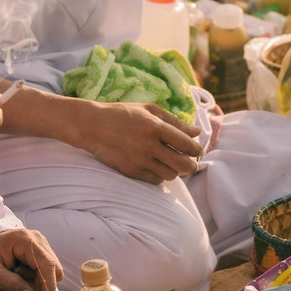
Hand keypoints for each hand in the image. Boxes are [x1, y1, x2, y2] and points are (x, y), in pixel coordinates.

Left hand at [0, 228, 61, 290]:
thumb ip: (9, 284)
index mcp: (25, 240)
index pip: (46, 264)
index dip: (49, 285)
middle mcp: (37, 239)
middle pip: (53, 268)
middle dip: (40, 283)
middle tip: (18, 286)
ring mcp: (40, 244)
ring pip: (51, 270)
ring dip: (37, 281)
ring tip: (16, 277)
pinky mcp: (39, 251)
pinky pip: (46, 270)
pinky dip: (35, 278)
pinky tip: (20, 275)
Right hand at [78, 101, 201, 183]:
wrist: (92, 126)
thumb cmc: (123, 114)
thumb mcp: (149, 109)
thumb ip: (174, 121)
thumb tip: (196, 132)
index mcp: (155, 126)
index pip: (186, 144)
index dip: (196, 149)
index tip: (197, 150)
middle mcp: (148, 145)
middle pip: (182, 165)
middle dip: (192, 166)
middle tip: (191, 163)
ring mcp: (139, 160)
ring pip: (170, 175)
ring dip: (174, 170)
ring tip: (170, 163)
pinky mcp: (130, 171)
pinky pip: (155, 180)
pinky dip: (159, 175)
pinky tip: (156, 166)